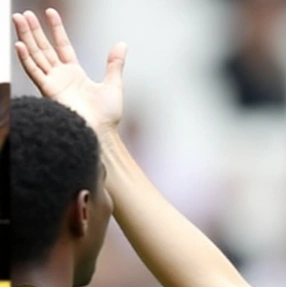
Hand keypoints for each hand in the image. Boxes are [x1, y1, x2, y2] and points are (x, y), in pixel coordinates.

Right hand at [12, 8, 125, 130]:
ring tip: (18, 19)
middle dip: (34, 30)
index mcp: (74, 73)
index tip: (50, 12)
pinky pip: (34, 72)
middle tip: (24, 13)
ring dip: (26, 37)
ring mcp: (53, 83)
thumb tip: (122, 44)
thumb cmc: (108, 115)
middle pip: (43, 48)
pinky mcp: (48, 91)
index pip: (62, 45)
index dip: (56, 29)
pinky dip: (26, 59)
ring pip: (35, 55)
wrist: (102, 132)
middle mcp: (60, 76)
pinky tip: (20, 45)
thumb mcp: (114, 84)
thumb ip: (114, 64)